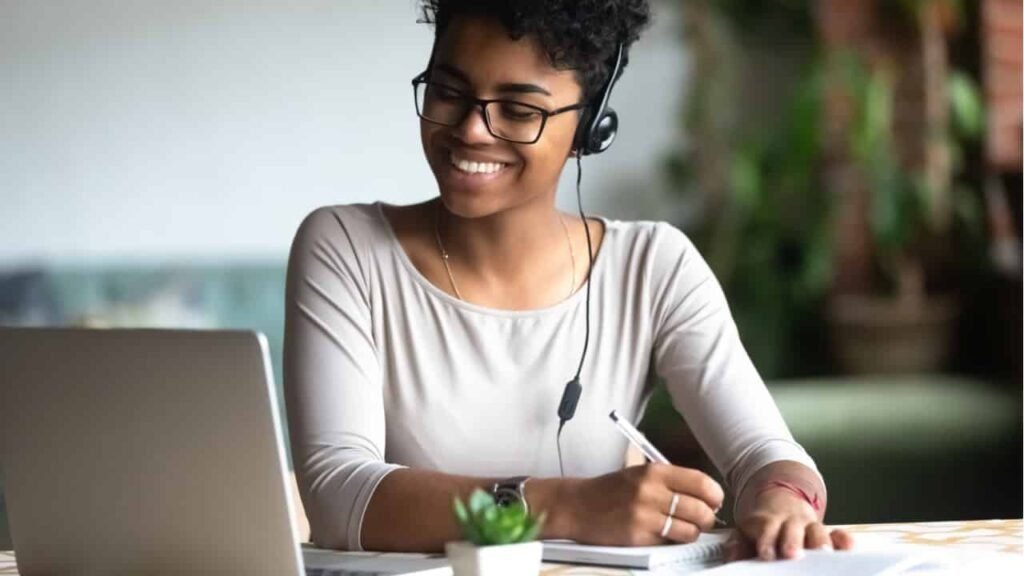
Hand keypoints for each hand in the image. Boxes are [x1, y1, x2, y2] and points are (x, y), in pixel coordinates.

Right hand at [568, 463, 724, 545]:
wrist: (577, 505)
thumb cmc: (611, 491)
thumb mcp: (640, 475)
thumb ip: (671, 482)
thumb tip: (706, 497)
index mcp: (655, 472)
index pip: (702, 483)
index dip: (714, 495)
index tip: (713, 501)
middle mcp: (651, 491)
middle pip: (700, 509)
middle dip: (707, 518)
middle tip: (702, 520)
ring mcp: (644, 515)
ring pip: (690, 530)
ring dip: (692, 532)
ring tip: (683, 529)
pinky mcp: (638, 536)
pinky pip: (669, 542)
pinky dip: (672, 541)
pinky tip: (663, 534)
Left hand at [726, 487, 853, 561]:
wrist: (780, 500)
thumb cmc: (763, 526)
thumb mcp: (746, 531)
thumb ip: (739, 545)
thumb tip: (733, 560)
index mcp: (768, 522)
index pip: (766, 530)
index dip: (766, 541)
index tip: (766, 553)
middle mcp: (790, 522)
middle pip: (793, 530)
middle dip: (793, 542)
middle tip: (793, 555)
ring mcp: (809, 526)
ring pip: (816, 531)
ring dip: (820, 542)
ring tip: (823, 554)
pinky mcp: (827, 533)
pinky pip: (837, 534)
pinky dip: (843, 540)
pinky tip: (848, 547)